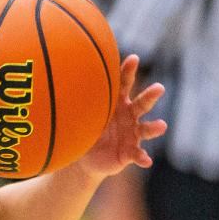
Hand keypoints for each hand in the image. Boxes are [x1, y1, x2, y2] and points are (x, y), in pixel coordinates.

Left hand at [78, 55, 166, 178]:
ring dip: (154, 127)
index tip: (133, 58)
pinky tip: (147, 161)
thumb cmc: (88, 129)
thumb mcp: (83, 115)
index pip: (124, 84)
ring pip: (145, 129)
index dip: (128, 71)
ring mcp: (132, 134)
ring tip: (162, 126)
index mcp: (118, 103)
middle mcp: (130, 116)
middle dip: (150, 96)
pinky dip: (142, 157)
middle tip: (159, 88)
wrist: (87, 158)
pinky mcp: (130, 152)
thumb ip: (78, 102)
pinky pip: (137, 154)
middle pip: (142, 103)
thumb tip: (56, 82)